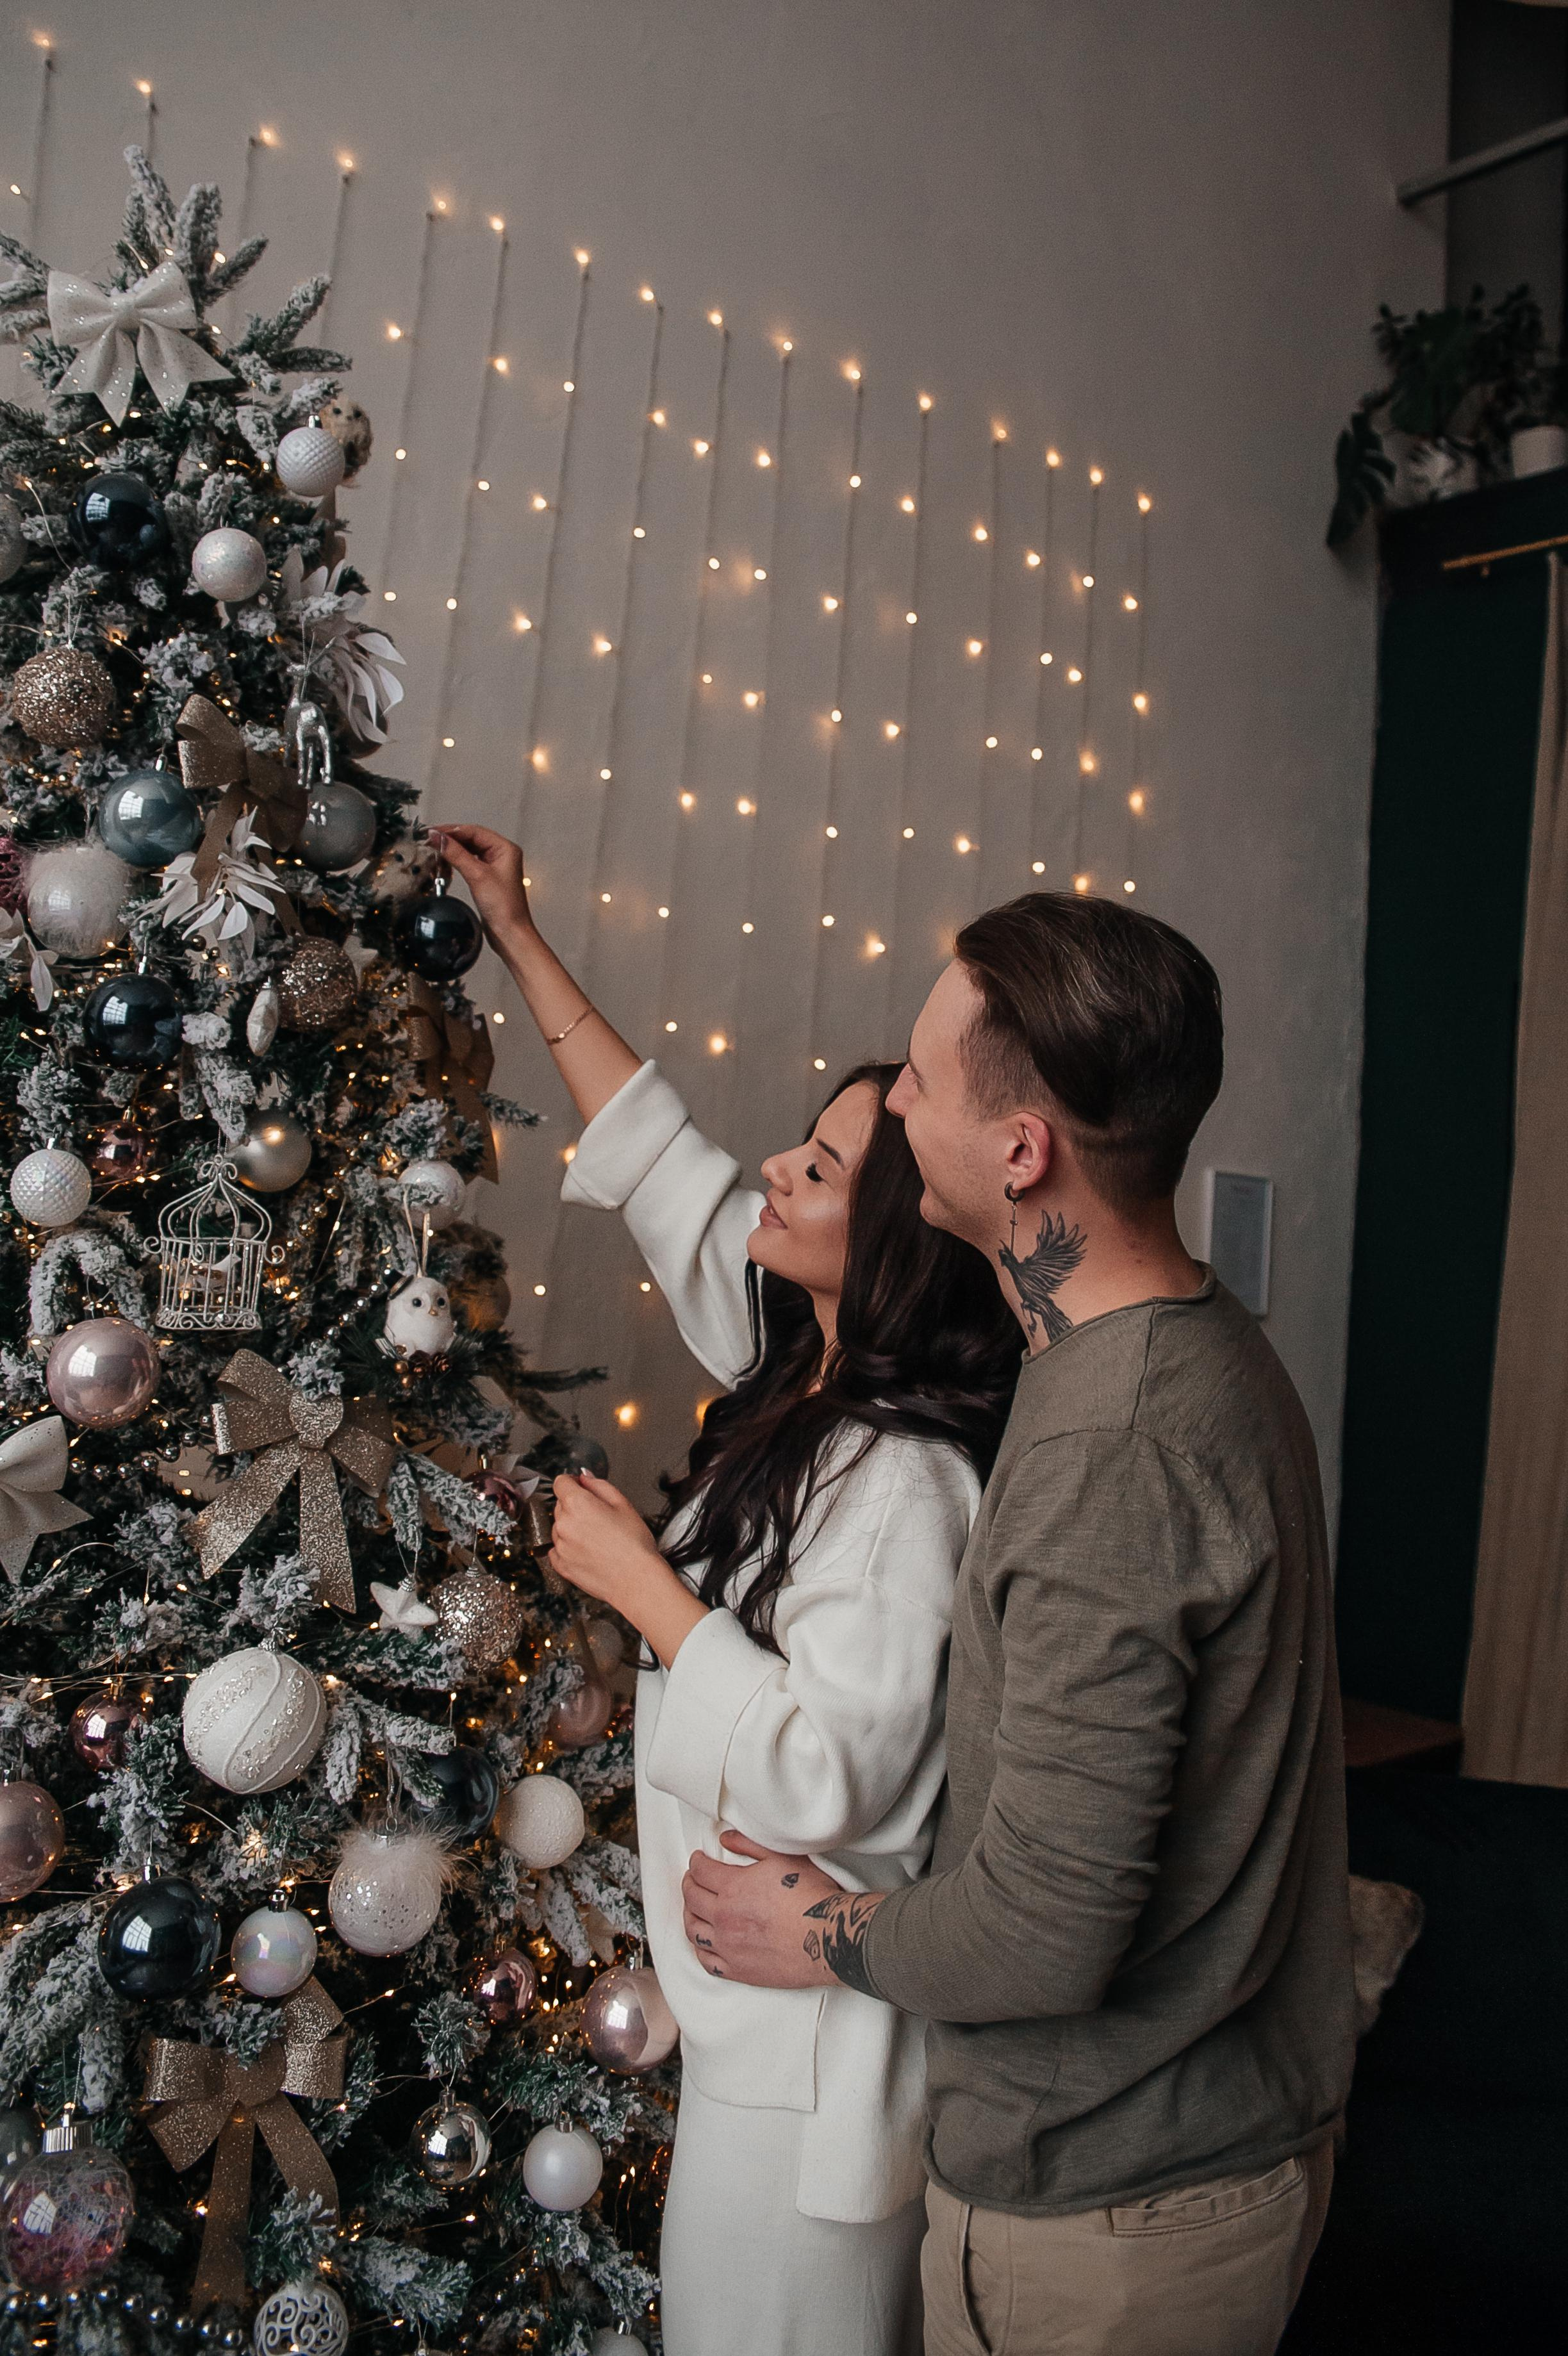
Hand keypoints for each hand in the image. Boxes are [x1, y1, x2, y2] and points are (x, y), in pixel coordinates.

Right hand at [426, 824, 531, 948]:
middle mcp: (502, 855)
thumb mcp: (477, 876)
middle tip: (430, 839)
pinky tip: (445, 862)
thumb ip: (456, 854)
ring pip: (469, 850)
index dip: (452, 830)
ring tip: (434, 849)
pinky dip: (456, 861)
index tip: (433, 832)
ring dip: (452, 850)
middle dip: (451, 839)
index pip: (474, 831)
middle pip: (471, 838)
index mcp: (506, 849)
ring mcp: (494, 866)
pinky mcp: (487, 878)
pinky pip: (469, 862)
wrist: (509, 933)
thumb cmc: (504, 907)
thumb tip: (439, 838)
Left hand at [548, 1470, 663, 1603]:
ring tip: (597, 1538)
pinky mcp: (561, 1566)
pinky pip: (557, 1550)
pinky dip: (568, 1548)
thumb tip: (584, 1478)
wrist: (636, 1580)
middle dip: (575, 1506)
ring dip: (571, 1528)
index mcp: (577, 1504)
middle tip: (599, 1517)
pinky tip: (589, 1552)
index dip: (573, 1482)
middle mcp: (563, 1524)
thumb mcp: (623, 1504)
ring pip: (559, 1527)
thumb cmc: (634, 1544)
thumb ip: (599, 1485)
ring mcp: (560, 1547)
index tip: (581, 1487)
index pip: (561, 1482)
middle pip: (560, 1505)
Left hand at [683, 1832, 877, 1987]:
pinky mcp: (738, 1970)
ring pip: (694, 1931)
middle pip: (692, 1899)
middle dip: (689, 1884)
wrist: (827, 1937)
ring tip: (694, 1909)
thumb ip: (749, 1845)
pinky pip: (707, 1961)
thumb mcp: (782, 1857)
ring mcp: (729, 1947)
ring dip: (690, 1915)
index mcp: (732, 1888)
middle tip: (692, 1879)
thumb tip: (726, 1839)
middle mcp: (724, 1918)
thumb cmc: (810, 1897)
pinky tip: (704, 1943)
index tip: (698, 1860)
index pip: (701, 1872)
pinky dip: (700, 1949)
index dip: (697, 1862)